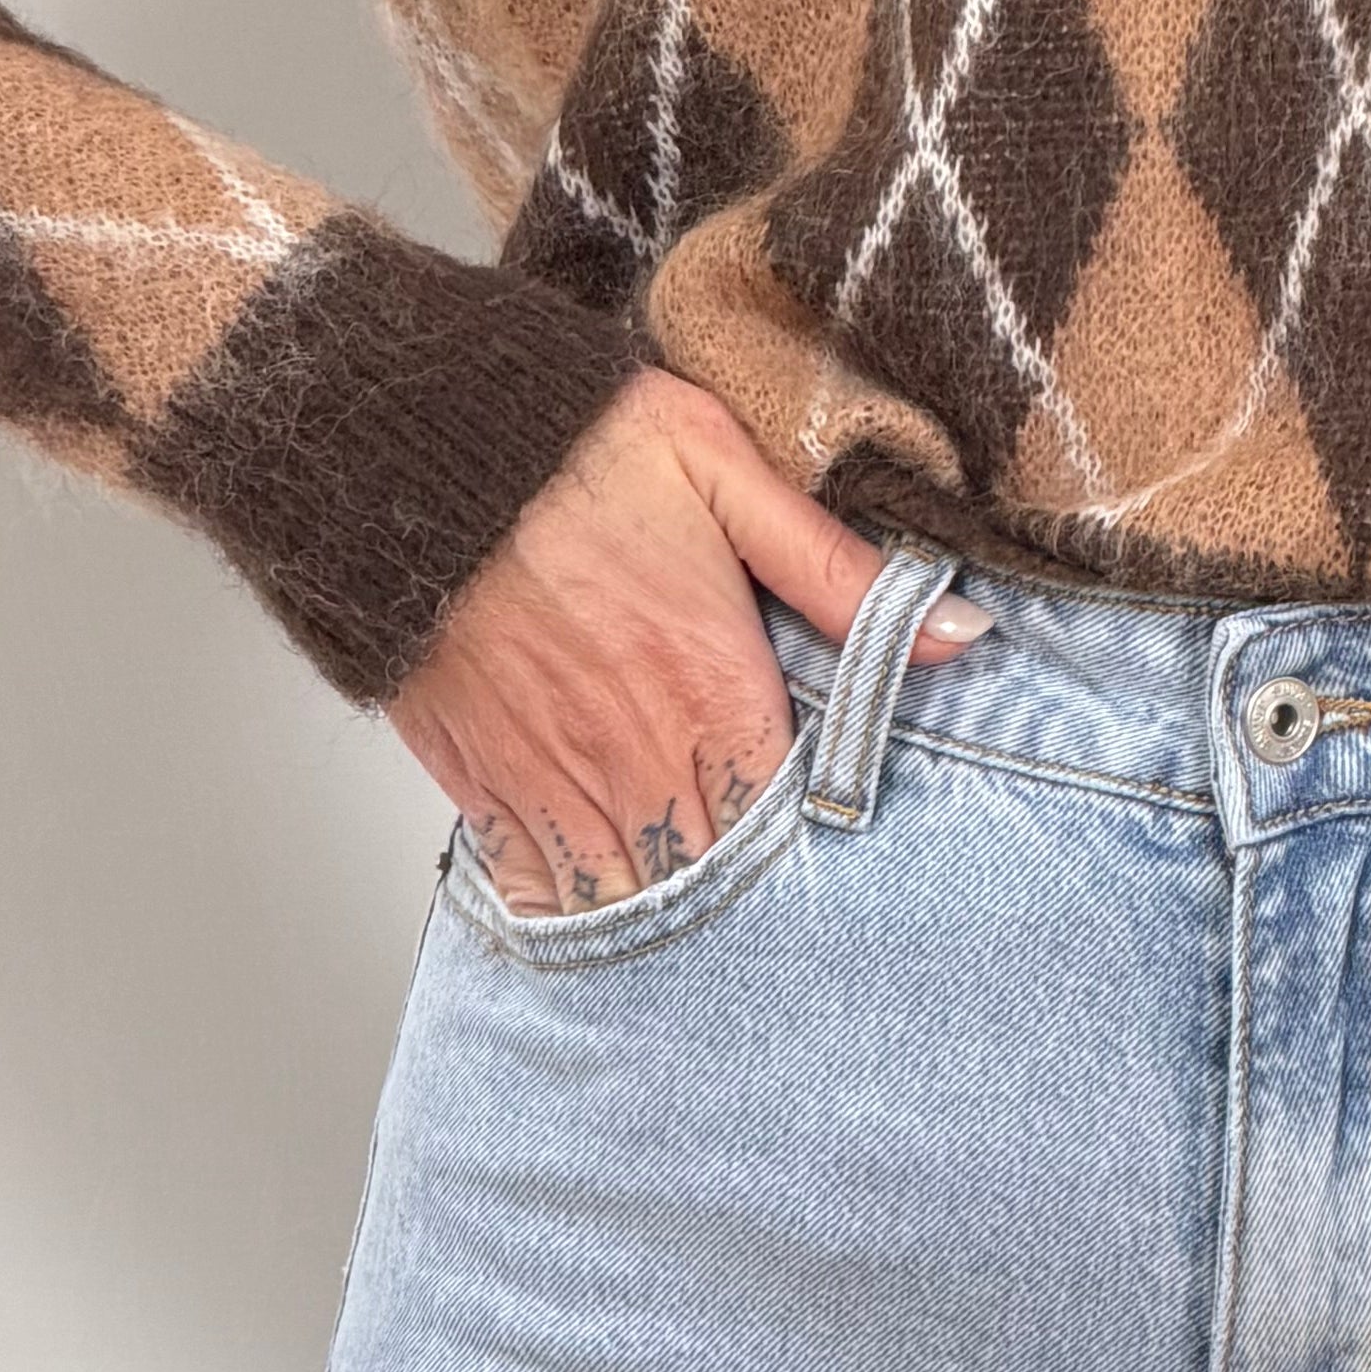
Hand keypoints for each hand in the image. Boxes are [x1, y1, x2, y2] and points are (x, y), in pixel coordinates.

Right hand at [386, 367, 990, 916]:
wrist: (409, 447)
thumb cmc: (573, 447)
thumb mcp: (727, 473)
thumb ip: (838, 571)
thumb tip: (961, 632)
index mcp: (709, 686)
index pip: (790, 824)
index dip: (819, 852)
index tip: (839, 851)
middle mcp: (633, 754)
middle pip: (714, 881)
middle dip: (751, 898)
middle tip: (788, 910)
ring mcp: (550, 780)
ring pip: (628, 903)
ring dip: (669, 914)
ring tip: (709, 924)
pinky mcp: (478, 783)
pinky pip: (537, 888)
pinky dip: (575, 908)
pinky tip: (609, 901)